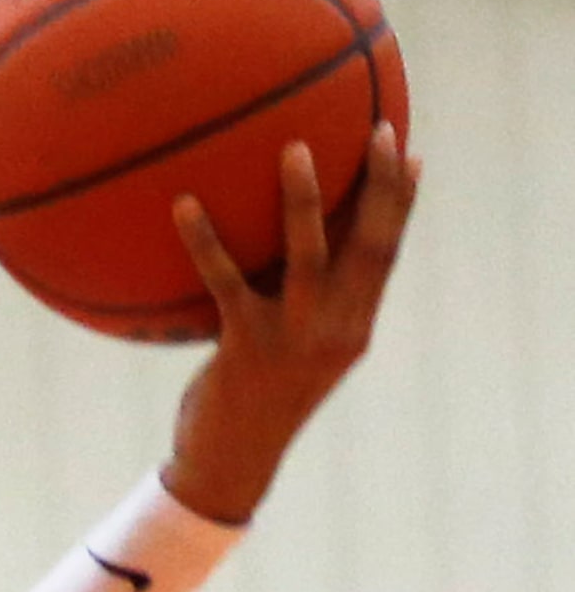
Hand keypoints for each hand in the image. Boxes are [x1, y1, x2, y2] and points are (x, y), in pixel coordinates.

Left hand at [163, 121, 421, 524]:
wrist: (229, 462)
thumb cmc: (253, 399)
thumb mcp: (289, 350)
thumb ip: (296, 304)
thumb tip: (273, 251)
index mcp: (354, 325)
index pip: (388, 253)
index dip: (401, 203)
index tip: (408, 151)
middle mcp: (337, 328)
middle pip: (372, 244)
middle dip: (380, 185)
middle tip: (378, 130)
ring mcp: (295, 335)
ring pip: (309, 254)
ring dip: (304, 200)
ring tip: (293, 148)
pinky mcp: (247, 344)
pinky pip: (225, 280)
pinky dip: (205, 240)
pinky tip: (183, 204)